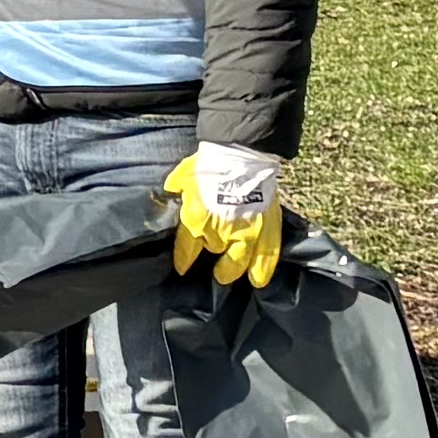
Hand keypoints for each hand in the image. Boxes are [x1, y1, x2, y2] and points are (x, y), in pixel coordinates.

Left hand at [167, 144, 286, 293]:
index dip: (184, 260)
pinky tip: (257, 281)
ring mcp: (246, 233)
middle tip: (213, 263)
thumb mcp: (184, 175)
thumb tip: (170, 190)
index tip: (182, 269)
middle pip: (214, 250)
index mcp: (195, 220)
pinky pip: (266, 256)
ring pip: (238, 261)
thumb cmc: (210, 164)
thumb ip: (178, 187)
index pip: (187, 249)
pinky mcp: (267, 229)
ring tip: (226, 275)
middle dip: (213, 252)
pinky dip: (261, 270)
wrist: (241, 156)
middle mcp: (219, 232)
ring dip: (231, 269)